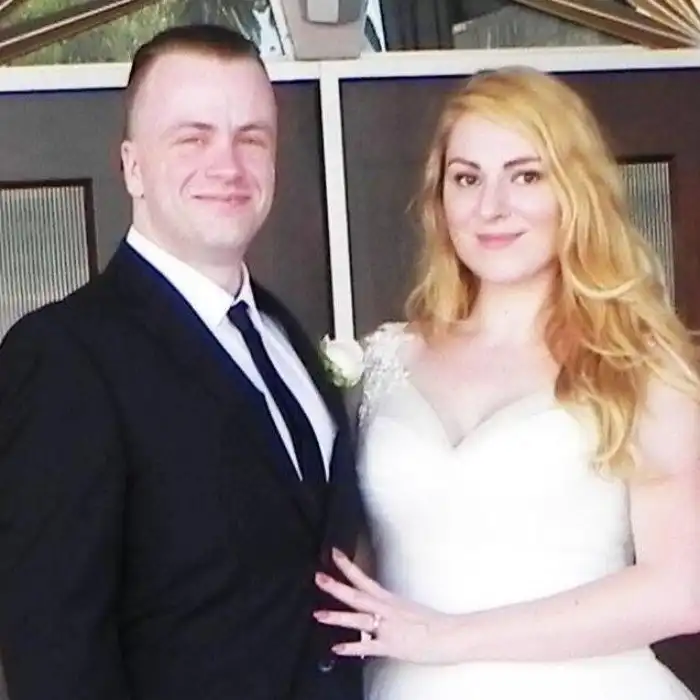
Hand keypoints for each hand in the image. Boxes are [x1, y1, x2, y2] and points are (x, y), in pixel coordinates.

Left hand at [314, 549, 457, 663]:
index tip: (334, 554)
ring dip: (337, 616)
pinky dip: (351, 648)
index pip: (364, 578)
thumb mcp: (406, 607)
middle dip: (336, 587)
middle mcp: (386, 610)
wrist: (449, 634)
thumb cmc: (432, 622)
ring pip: (359, 619)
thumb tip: (376, 608)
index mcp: (389, 599)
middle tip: (318, 577)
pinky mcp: (391, 645)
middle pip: (357, 595)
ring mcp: (388, 627)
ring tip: (319, 614)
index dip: (348, 566)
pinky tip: (337, 648)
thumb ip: (388, 607)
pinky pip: (368, 646)